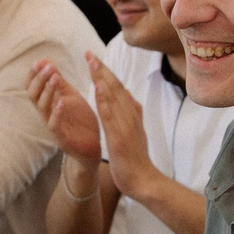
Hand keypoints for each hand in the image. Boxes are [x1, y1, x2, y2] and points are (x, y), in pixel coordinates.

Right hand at [30, 60, 102, 164]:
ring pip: (42, 108)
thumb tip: (45, 61)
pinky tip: (62, 101)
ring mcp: (52, 126)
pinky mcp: (61, 137)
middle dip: (39, 80)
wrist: (93, 146)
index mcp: (47, 103)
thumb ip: (58, 82)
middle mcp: (45, 114)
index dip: (33, 75)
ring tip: (54, 78)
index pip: (31, 87)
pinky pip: (54, 125)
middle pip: (33, 95)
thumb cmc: (80, 120)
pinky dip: (57, 112)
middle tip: (48, 67)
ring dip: (47, 91)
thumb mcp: (69, 96)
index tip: (39, 62)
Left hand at [87, 54, 155, 190]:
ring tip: (92, 62)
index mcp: (133, 113)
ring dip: (102, 77)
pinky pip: (110, 114)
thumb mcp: (135, 131)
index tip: (95, 60)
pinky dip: (104, 98)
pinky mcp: (120, 135)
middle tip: (89, 54)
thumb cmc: (136, 158)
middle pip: (115, 87)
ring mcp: (126, 124)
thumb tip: (129, 99)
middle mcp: (131, 114)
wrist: (144, 180)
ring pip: (113, 95)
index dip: (107, 73)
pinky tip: (97, 87)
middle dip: (102, 69)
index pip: (119, 89)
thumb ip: (132, 115)